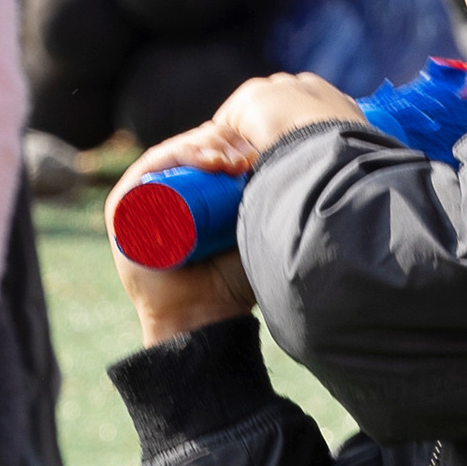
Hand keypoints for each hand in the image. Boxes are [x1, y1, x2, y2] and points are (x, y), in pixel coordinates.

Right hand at [105, 71, 359, 343]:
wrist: (203, 323)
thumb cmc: (236, 283)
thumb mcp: (264, 237)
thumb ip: (290, 215)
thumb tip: (342, 185)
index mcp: (196, 191)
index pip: (217, 152)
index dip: (242, 144)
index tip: (271, 146)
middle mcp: (168, 189)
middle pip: (197, 149)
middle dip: (226, 142)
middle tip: (254, 151)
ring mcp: (143, 197)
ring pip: (176, 157)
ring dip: (204, 148)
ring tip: (233, 159)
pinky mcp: (123, 209)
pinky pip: (148, 172)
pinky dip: (174, 160)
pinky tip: (204, 161)